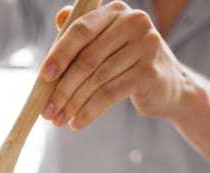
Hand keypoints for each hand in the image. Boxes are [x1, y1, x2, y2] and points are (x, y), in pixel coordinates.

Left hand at [40, 1, 188, 128]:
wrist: (165, 86)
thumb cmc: (125, 65)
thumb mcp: (105, 45)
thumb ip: (83, 34)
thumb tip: (60, 17)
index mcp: (116, 12)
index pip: (81, 30)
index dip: (60, 54)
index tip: (44, 78)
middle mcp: (134, 22)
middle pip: (87, 59)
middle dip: (62, 89)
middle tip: (47, 111)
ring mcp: (145, 46)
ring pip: (96, 80)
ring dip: (72, 104)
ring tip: (59, 120)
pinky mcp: (149, 72)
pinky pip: (109, 94)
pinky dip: (89, 112)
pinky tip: (77, 124)